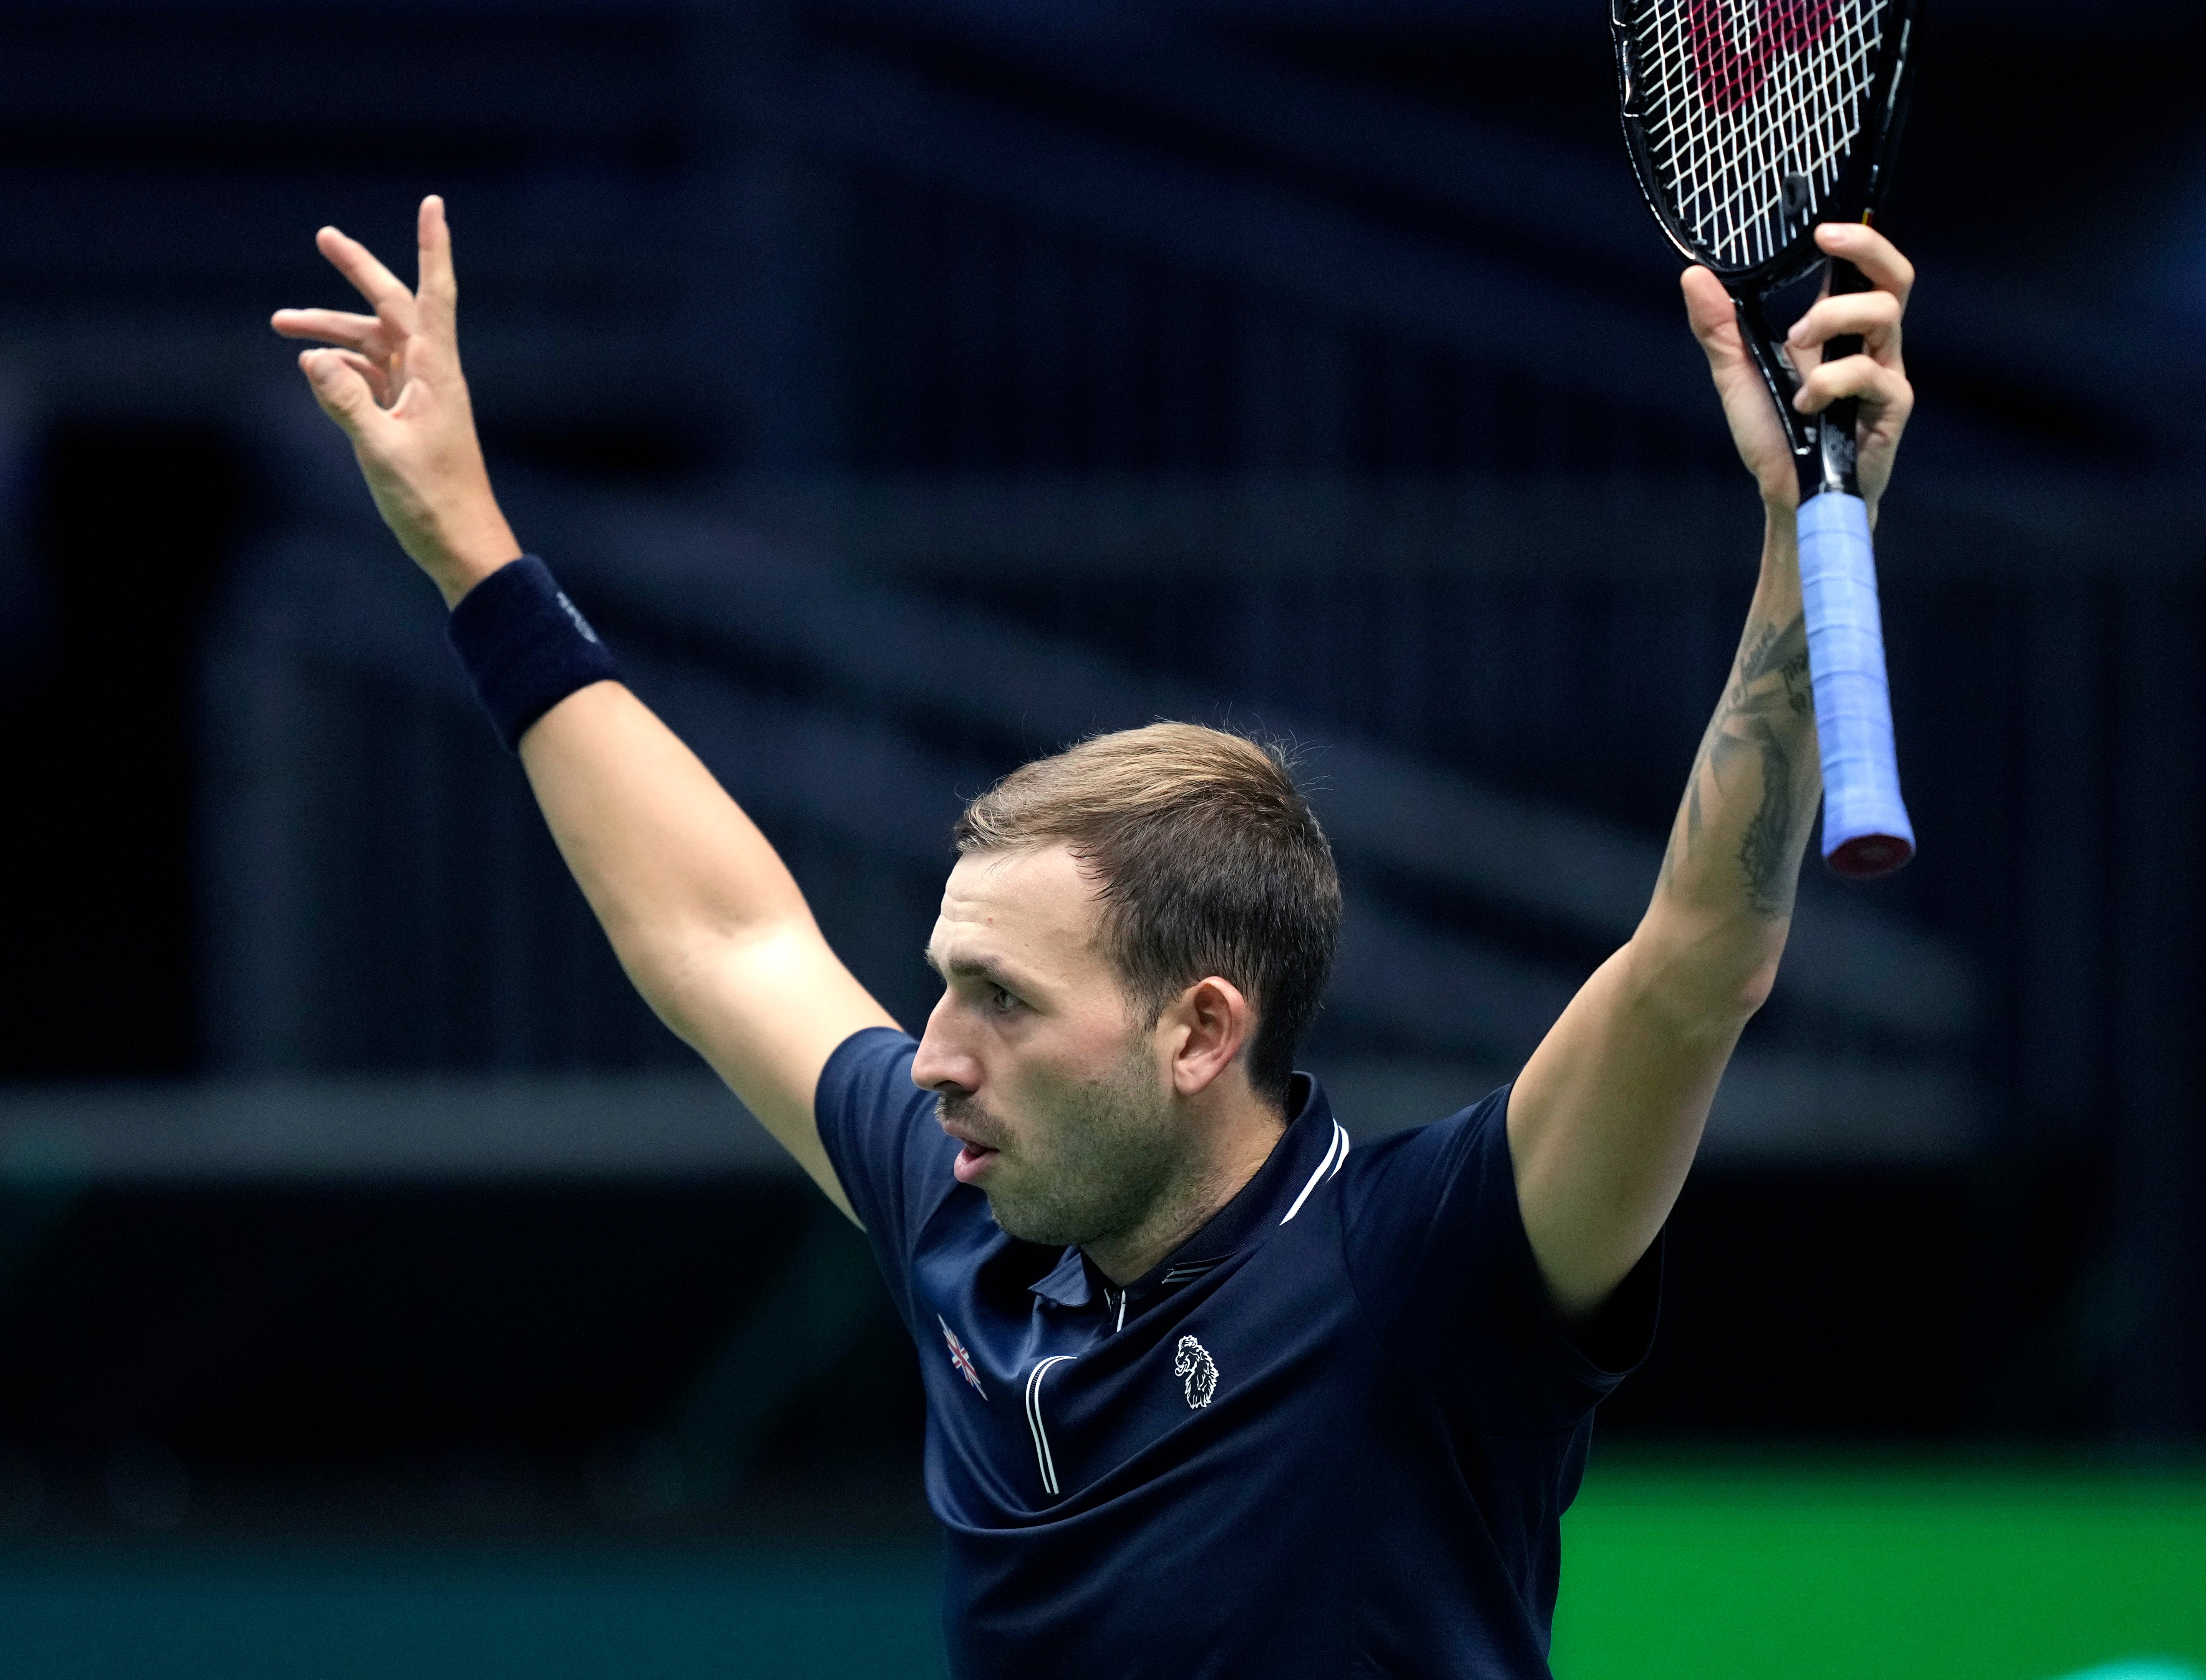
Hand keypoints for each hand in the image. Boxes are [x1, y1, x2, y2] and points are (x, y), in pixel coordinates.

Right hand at [272, 196, 519, 604]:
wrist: (460, 545)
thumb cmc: (431, 502)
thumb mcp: (380, 452)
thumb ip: (345, 404)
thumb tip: (312, 358)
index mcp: (436, 373)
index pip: (434, 295)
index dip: (433, 248)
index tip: (433, 204)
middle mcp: (431, 374)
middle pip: (392, 308)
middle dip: (358, 272)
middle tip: (324, 236)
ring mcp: (418, 394)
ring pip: (372, 344)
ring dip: (330, 331)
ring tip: (278, 321)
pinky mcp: (406, 416)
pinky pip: (370, 376)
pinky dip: (340, 367)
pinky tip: (312, 366)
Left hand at [1681, 222, 1915, 519]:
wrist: (1789, 496)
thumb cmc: (1774, 436)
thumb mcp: (1738, 376)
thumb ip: (1719, 329)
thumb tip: (1693, 275)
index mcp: (1838, 332)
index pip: (1862, 271)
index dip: (1855, 240)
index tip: (1820, 229)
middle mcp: (1869, 346)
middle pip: (1894, 278)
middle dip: (1865, 250)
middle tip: (1827, 241)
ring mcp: (1885, 374)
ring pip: (1883, 316)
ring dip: (1832, 318)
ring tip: (1796, 345)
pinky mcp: (1892, 407)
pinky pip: (1870, 375)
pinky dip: (1829, 382)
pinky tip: (1805, 403)